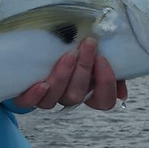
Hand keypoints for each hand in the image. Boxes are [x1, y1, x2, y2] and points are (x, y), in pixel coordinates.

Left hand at [12, 37, 126, 110]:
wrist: (36, 49)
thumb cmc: (70, 48)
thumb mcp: (93, 51)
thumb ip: (110, 60)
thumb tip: (123, 75)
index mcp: (88, 92)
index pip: (103, 101)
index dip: (105, 84)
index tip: (103, 59)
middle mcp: (68, 97)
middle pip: (78, 95)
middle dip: (84, 68)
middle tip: (88, 45)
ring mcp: (48, 97)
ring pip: (56, 98)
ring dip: (63, 76)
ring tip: (68, 54)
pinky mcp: (26, 94)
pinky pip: (29, 102)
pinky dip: (35, 95)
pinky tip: (40, 83)